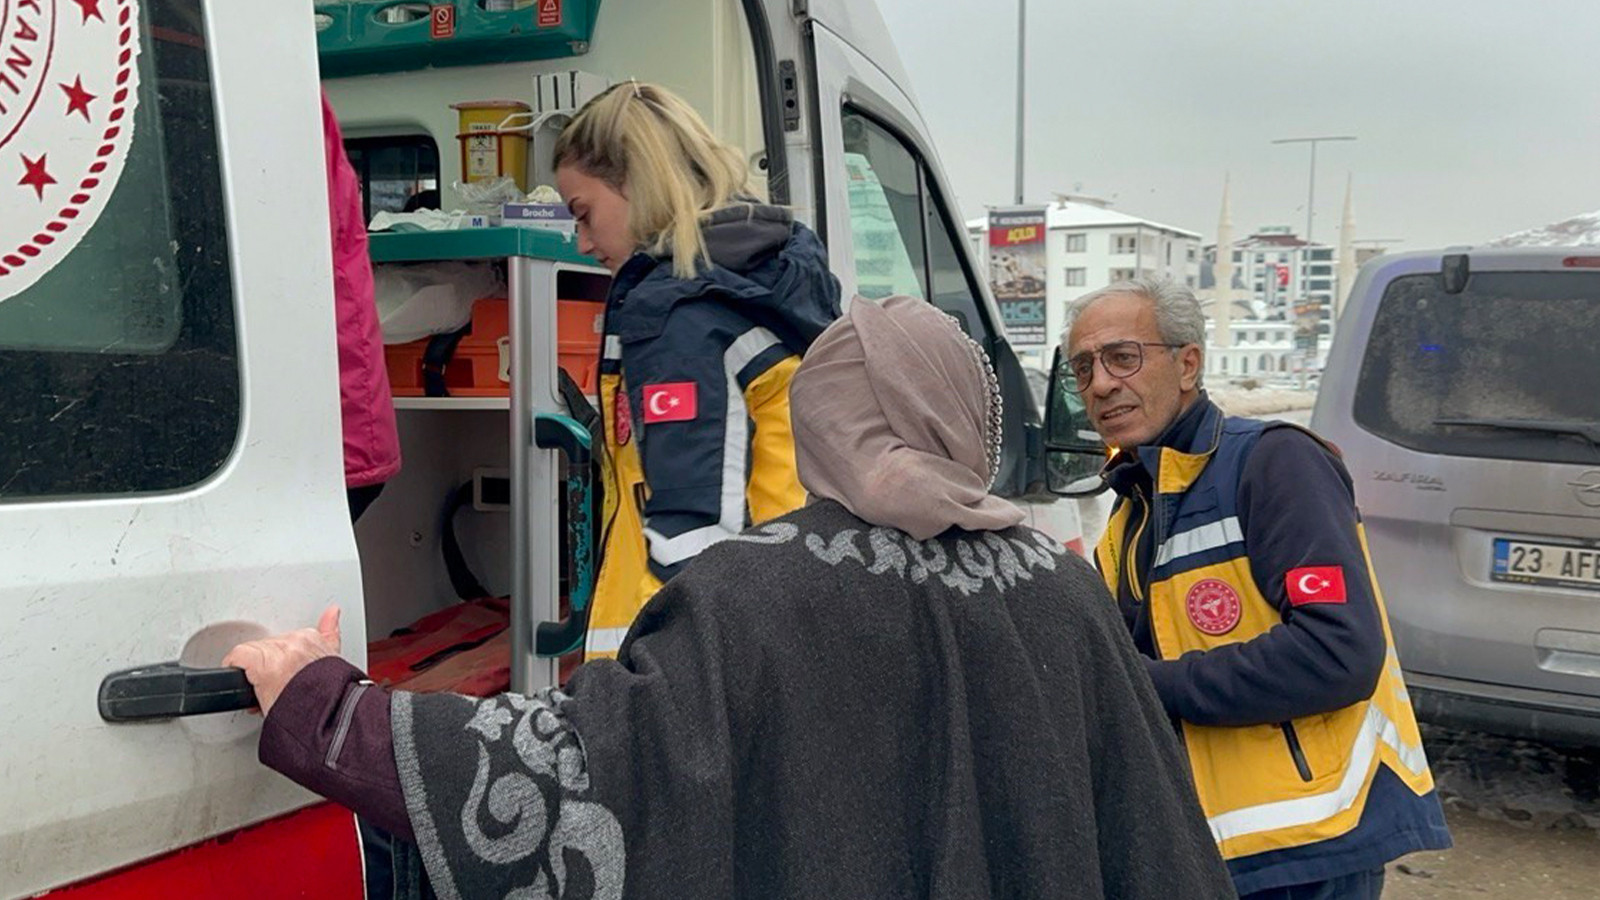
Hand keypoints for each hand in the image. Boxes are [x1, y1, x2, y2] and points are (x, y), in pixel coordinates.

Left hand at [222, 606, 341, 715]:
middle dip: (270, 667)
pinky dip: (236, 668)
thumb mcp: (333, 661)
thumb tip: (333, 611)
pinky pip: (239, 656)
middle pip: (269, 647)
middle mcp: (296, 641)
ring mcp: (278, 652)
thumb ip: (330, 633)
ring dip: (255, 671)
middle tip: (276, 688)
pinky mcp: (261, 663)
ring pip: (254, 653)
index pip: (289, 640)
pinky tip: (246, 683)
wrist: (326, 715)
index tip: (285, 676)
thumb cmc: (327, 696)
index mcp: (315, 639)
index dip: (283, 661)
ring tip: (265, 691)